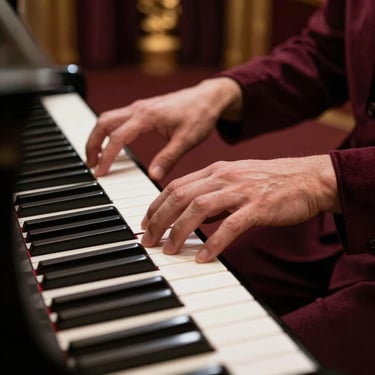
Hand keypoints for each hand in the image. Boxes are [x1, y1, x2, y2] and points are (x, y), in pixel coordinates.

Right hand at [85, 77, 241, 180]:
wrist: (209, 97)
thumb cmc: (200, 115)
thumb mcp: (187, 140)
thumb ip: (168, 158)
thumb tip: (153, 177)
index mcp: (147, 116)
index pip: (118, 137)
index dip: (107, 156)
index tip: (101, 172)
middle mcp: (139, 109)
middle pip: (103, 123)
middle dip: (93, 144)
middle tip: (91, 164)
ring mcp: (140, 107)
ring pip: (108, 119)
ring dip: (98, 136)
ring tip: (96, 156)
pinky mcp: (143, 109)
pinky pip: (117, 118)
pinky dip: (108, 131)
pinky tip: (112, 143)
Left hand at [140, 154, 339, 261]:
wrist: (307, 178)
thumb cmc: (270, 182)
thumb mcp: (235, 181)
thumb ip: (212, 195)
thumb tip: (191, 215)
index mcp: (215, 171)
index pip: (176, 186)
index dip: (156, 205)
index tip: (145, 223)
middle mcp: (223, 177)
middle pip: (180, 196)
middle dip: (159, 220)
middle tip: (148, 241)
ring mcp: (240, 191)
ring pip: (199, 208)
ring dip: (179, 231)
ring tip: (169, 251)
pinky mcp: (258, 207)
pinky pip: (230, 226)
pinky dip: (213, 243)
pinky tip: (203, 258)